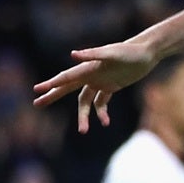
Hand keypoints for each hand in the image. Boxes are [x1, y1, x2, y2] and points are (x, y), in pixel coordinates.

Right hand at [33, 39, 158, 132]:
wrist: (146, 53)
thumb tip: (72, 55)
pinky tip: (105, 123)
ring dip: (84, 116)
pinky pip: (102, 102)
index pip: (65, 77)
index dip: (51, 84)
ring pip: (85, 101)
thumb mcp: (112, 53)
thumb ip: (92, 54)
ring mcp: (100, 81)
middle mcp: (91, 74)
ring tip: (83, 131)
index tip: (37, 90)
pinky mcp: (111, 86)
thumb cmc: (129, 51)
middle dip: (52, 96)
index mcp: (88, 67)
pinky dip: (102, 112)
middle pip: (67, 88)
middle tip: (37, 104)